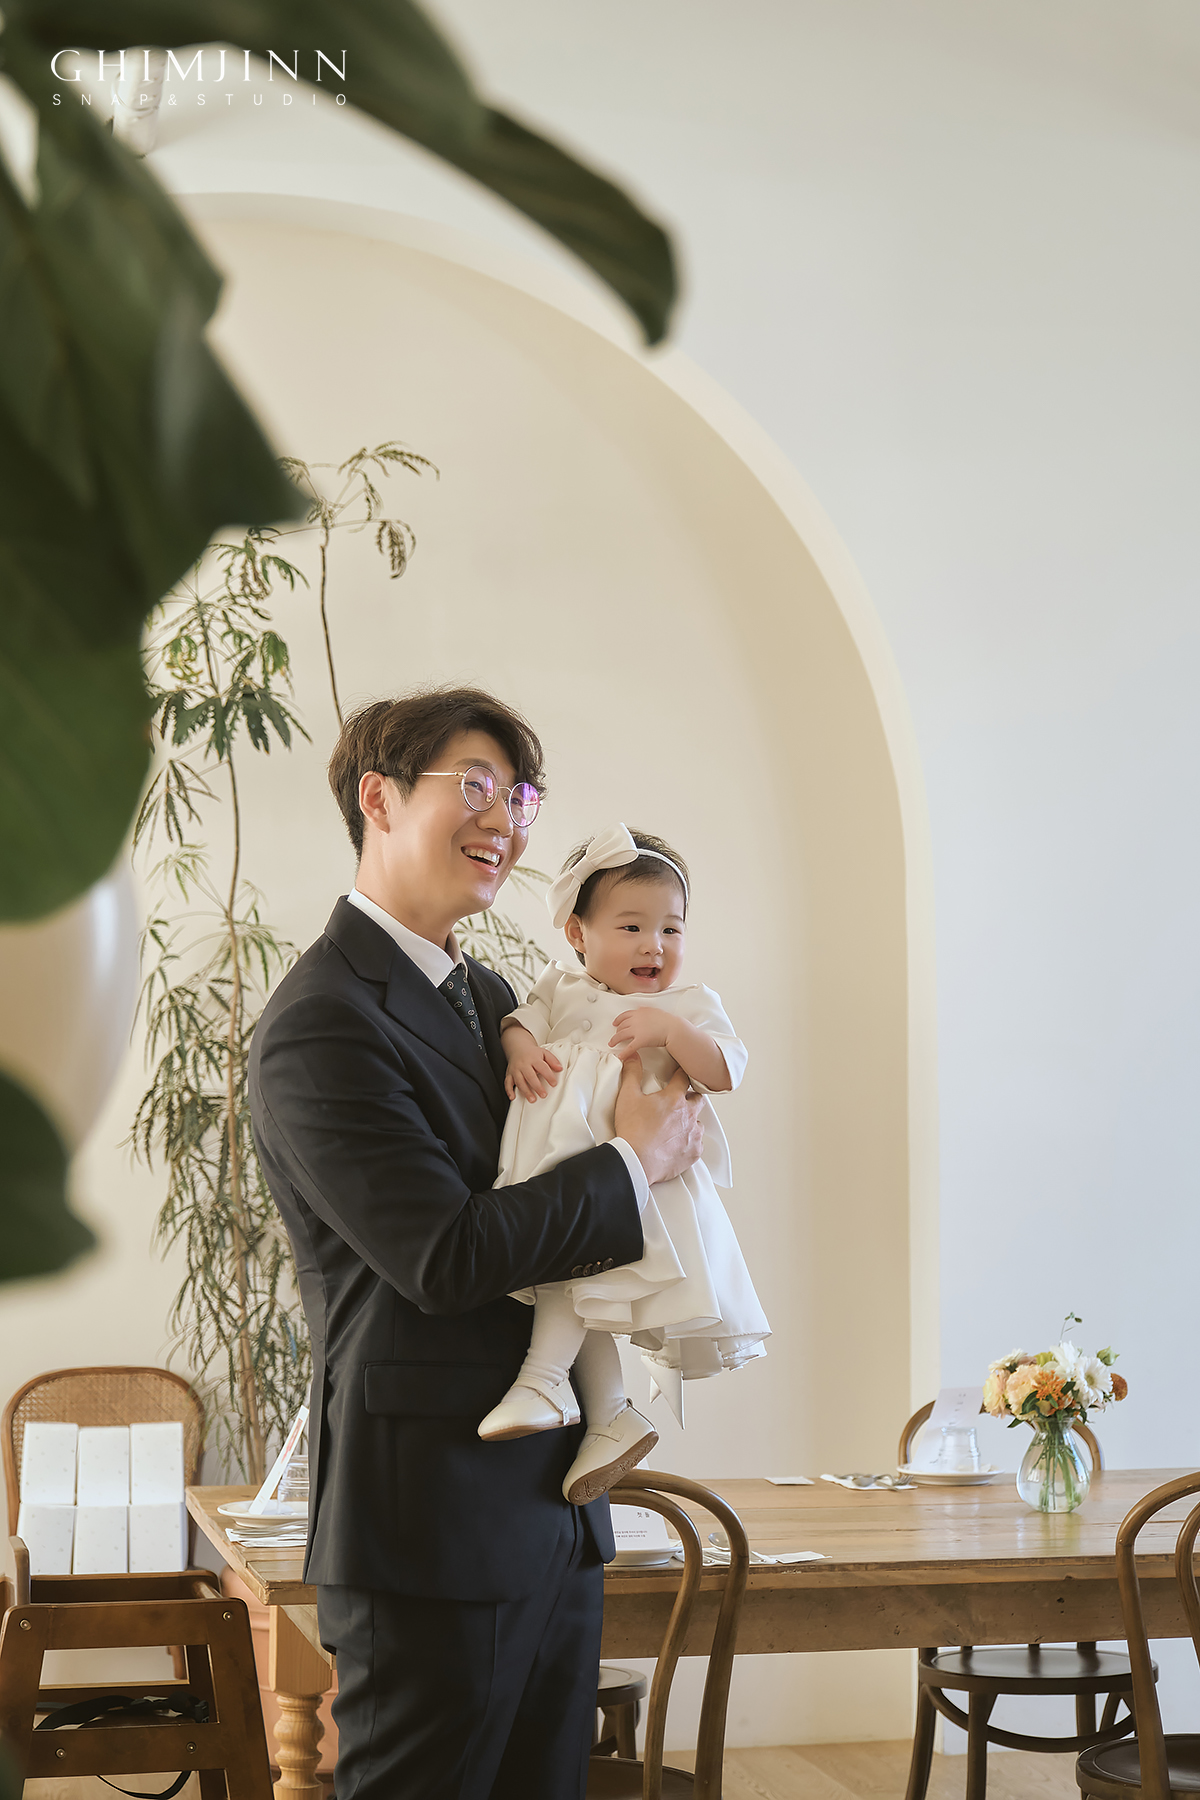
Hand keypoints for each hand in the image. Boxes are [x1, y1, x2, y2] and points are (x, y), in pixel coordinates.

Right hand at [505, 1040, 563, 1101]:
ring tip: (532, 1099)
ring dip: (525, 1091)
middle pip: (530, 1076)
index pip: (542, 1067)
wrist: (518, 1048)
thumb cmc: (532, 1053)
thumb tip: (560, 1068)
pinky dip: (509, 1090)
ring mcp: (516, 1070)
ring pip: (519, 1081)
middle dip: (537, 1086)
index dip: (548, 1076)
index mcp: (533, 1059)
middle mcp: (523, 1064)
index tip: (554, 1083)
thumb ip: (553, 1061)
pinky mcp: (509, 1074)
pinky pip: (507, 1083)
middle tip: (543, 1094)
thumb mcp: (544, 1053)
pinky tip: (513, 1096)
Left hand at [609, 1008, 672, 1060]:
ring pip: (621, 1035)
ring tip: (612, 1043)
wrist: (674, 1028)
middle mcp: (636, 1020)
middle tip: (615, 1034)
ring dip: (615, 1040)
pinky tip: (621, 1056)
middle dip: (617, 1031)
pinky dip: (624, 1053)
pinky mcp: (640, 1040)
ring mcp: (637, 1030)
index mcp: (640, 1012)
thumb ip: (646, 1011)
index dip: (618, 1019)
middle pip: (621, 1025)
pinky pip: (629, 1048)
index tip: (615, 1022)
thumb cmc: (668, 1021)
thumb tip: (642, 1010)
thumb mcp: (655, 1011)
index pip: (625, 1015)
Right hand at [613, 1057, 703, 1185]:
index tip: (679, 1075)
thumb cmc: (632, 1131)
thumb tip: (633, 1057)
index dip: (681, 1075)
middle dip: (690, 1098)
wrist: (635, 1161)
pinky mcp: (694, 1153)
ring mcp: (693, 1135)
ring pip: (698, 1123)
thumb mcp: (627, 1098)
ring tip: (676, 1127)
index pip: (684, 1078)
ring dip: (690, 1122)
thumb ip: (632, 1074)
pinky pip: (697, 1144)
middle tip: (677, 1103)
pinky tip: (677, 1144)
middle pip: (698, 1099)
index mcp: (674, 1099)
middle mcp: (688, 1115)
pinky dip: (690, 1142)